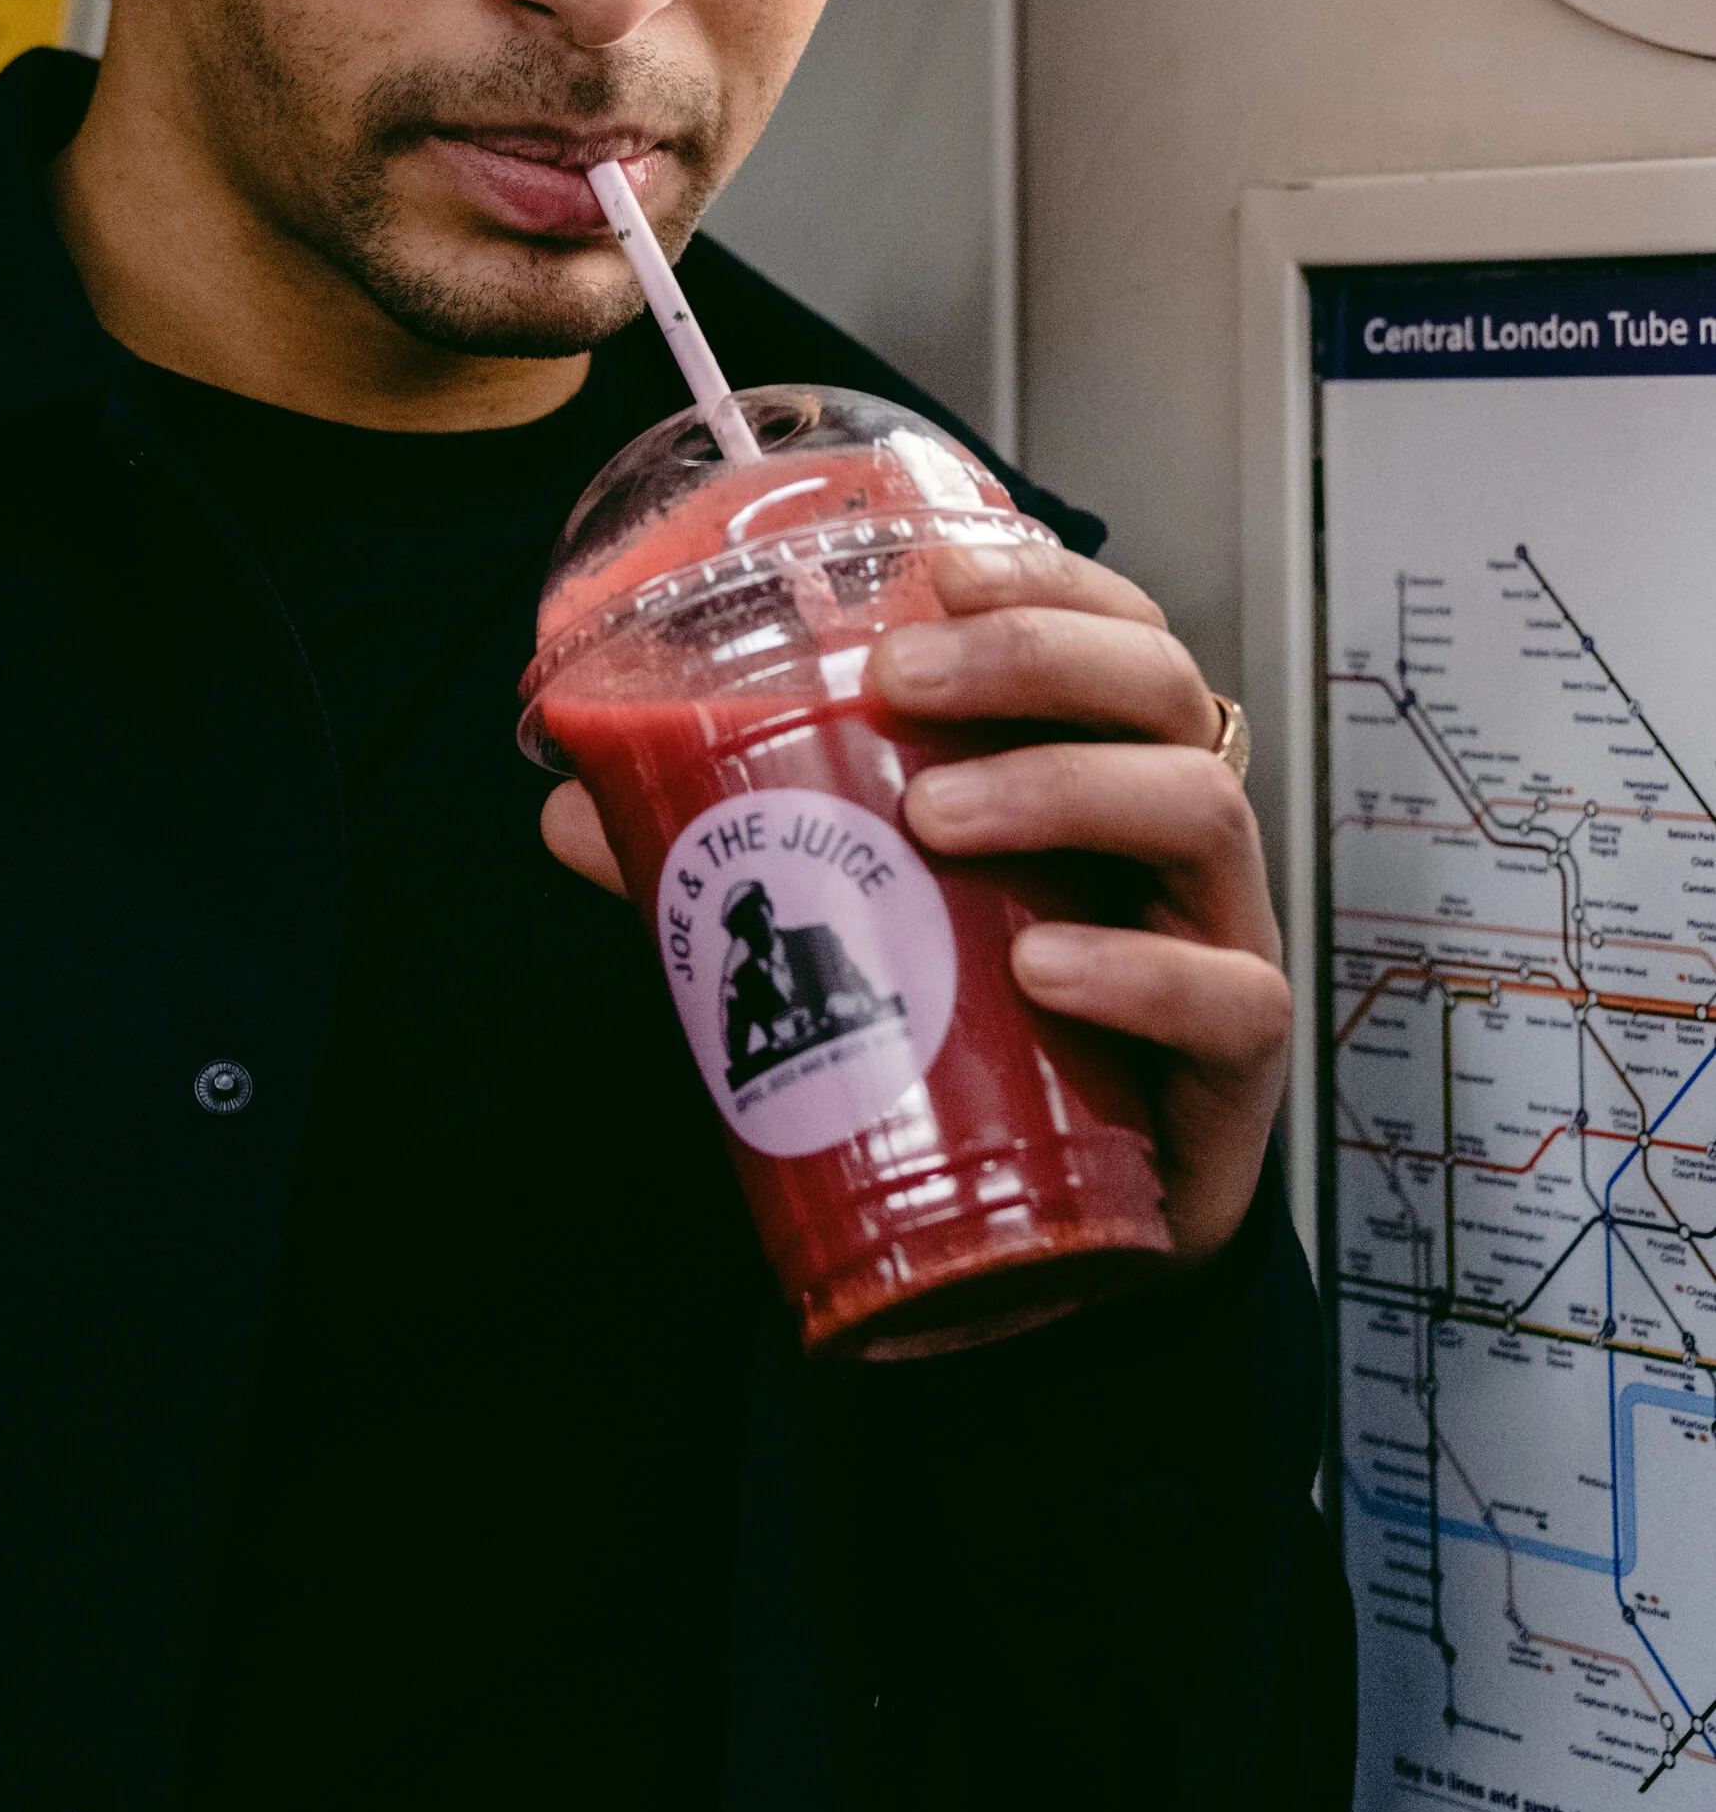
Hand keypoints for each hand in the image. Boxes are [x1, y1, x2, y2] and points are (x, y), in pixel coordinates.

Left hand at [539, 539, 1290, 1267]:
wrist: (1065, 1241)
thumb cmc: (983, 1037)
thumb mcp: (863, 926)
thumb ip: (735, 863)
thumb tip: (571, 811)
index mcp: (1100, 768)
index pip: (1110, 626)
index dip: (1042, 578)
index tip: (936, 569)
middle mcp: (1174, 834)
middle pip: (1158, 686)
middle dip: (1032, 655)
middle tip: (900, 675)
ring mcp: (1219, 938)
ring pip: (1197, 808)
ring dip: (1061, 788)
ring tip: (935, 818)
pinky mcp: (1239, 1069)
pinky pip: (1229, 998)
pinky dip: (1138, 973)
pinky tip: (1044, 968)